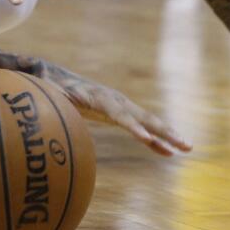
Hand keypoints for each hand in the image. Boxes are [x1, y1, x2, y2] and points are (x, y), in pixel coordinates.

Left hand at [38, 63, 190, 155]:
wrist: (54, 75)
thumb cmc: (50, 85)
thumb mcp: (48, 90)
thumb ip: (48, 91)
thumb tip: (42, 88)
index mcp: (100, 97)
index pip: (120, 114)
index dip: (133, 126)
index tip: (146, 139)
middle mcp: (116, 101)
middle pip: (144, 118)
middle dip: (164, 131)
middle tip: (185, 144)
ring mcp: (121, 107)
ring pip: (148, 123)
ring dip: (168, 136)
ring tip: (188, 148)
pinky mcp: (119, 115)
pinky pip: (141, 128)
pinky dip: (154, 140)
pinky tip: (168, 153)